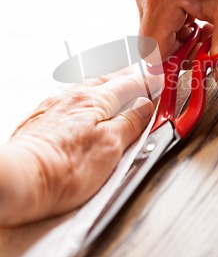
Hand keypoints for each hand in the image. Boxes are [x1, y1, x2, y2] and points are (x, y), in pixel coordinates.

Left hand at [0, 71, 158, 226]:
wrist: (21, 180)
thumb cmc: (62, 170)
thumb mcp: (111, 147)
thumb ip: (131, 123)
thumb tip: (145, 107)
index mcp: (95, 100)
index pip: (130, 85)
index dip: (148, 83)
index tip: (158, 82)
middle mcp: (73, 97)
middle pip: (108, 79)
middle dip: (127, 76)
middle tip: (140, 76)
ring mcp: (55, 106)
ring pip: (87, 86)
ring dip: (106, 83)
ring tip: (116, 84)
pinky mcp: (41, 118)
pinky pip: (70, 97)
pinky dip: (86, 95)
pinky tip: (85, 104)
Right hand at [130, 0, 217, 96]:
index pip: (151, 52)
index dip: (172, 64)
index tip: (193, 63)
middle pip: (149, 39)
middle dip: (176, 46)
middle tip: (203, 37)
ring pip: (149, 24)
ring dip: (173, 31)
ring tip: (200, 18)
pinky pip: (150, 6)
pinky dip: (169, 14)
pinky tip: (190, 5)